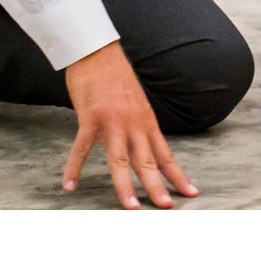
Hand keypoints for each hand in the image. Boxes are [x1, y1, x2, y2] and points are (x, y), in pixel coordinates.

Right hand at [62, 41, 196, 206]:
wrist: (98, 52)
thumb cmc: (116, 78)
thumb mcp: (137, 103)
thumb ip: (139, 126)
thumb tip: (145, 146)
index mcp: (146, 123)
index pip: (165, 155)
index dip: (178, 175)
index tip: (191, 193)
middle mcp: (134, 125)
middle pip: (147, 162)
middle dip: (158, 187)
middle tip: (166, 208)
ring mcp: (112, 122)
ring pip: (121, 160)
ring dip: (125, 186)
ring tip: (131, 208)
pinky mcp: (90, 118)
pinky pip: (80, 149)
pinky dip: (74, 169)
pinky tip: (70, 186)